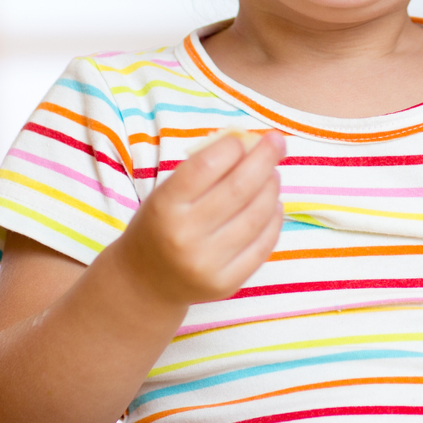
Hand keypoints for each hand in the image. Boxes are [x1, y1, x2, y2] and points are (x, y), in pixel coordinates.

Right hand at [113, 131, 285, 305]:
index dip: (232, 148)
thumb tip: (252, 144)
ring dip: (271, 188)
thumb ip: (203, 169)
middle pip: (239, 188)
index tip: (244, 139)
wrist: (145, 281)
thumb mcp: (167, 192)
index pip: (206, 166)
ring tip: (273, 176)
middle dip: (264, 159)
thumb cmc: (161, 224)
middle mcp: (184, 236)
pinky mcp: (226, 283)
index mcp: (164, 206)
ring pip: (257, 215)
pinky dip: (274, 219)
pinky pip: (263, 245)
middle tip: (277, 143)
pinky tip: (273, 205)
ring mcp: (207, 263)